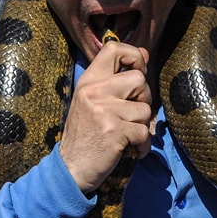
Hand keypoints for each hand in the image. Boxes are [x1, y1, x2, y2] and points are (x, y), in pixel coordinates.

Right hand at [58, 40, 153, 192]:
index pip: (114, 49)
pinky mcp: (115, 131)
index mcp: (88, 81)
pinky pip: (145, 132)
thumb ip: (115, 78)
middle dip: (143, 97)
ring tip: (126, 133)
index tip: (137, 70)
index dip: (133, 55)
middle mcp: (95, 92)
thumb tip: (144, 53)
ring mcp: (105, 111)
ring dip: (141, 124)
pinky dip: (142, 144)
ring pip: (146, 108)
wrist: (70, 168)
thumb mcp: (92, 101)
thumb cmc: (84, 134)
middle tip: (131, 114)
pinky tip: (130, 148)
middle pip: (138, 79)